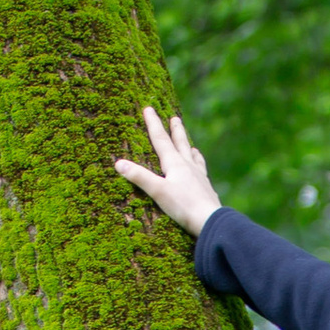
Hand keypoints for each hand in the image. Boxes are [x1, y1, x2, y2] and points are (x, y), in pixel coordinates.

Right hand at [114, 104, 219, 235]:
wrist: (211, 221)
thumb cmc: (183, 206)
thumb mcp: (157, 191)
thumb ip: (139, 177)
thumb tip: (118, 163)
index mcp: (175, 164)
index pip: (161, 140)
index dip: (153, 124)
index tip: (148, 108)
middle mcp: (189, 166)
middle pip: (181, 144)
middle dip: (176, 130)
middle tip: (175, 118)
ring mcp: (200, 177)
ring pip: (194, 158)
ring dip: (190, 148)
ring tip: (191, 145)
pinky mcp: (206, 190)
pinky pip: (202, 173)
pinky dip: (200, 167)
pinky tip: (201, 171)